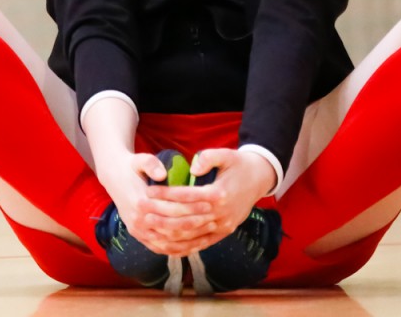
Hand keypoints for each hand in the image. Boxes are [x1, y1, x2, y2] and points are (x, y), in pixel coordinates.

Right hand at [94, 150, 215, 255]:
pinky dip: (178, 250)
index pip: (171, 209)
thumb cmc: (132, 167)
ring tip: (208, 231)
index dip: (191, 208)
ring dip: (190, 239)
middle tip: (214, 219)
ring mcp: (138, 232)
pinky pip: (161, 249)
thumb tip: (163, 174)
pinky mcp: (139, 237)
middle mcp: (138, 221)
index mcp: (140, 202)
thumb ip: (151, 164)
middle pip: (172, 227)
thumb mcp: (139, 159)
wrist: (114, 178)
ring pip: (168, 242)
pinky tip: (194, 246)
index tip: (209, 204)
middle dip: (195, 225)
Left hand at [147, 148, 275, 254]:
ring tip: (147, 224)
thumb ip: (209, 157)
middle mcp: (221, 214)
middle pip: (185, 217)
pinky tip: (165, 244)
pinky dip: (181, 246)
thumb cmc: (239, 165)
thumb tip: (193, 166)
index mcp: (220, 194)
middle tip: (140, 207)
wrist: (259, 180)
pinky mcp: (223, 234)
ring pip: (190, 234)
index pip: (187, 196)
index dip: (166, 194)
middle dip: (160, 213)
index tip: (148, 190)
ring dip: (166, 231)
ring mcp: (222, 227)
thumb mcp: (227, 154)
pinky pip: (200, 244)